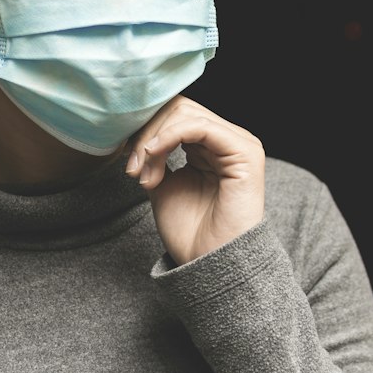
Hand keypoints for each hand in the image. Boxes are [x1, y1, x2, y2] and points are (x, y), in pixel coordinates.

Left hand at [125, 95, 265, 265]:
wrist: (209, 264)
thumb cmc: (191, 232)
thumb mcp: (162, 185)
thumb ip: (154, 156)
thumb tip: (137, 134)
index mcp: (211, 145)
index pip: (174, 114)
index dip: (145, 131)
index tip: (128, 165)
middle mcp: (227, 139)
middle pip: (178, 108)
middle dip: (146, 135)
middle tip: (133, 170)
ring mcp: (238, 143)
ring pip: (185, 114)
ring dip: (154, 140)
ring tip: (144, 175)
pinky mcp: (244, 151)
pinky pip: (199, 126)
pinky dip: (168, 137)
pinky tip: (154, 156)